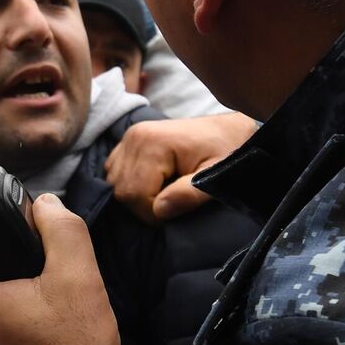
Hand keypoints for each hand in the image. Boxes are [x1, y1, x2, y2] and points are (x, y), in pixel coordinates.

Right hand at [104, 113, 256, 223]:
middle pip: (122, 190)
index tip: (177, 213)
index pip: (135, 194)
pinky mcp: (129, 141)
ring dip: (138, 197)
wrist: (229, 130)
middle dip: (145, 207)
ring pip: (115, 183)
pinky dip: (131, 184)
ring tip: (166, 193)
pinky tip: (154, 184)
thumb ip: (189, 194)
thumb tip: (159, 211)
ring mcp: (129, 137)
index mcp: (153, 142)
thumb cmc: (227, 152)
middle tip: (173, 206)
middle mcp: (134, 136)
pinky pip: (115, 172)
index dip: (153, 213)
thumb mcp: (215, 175)